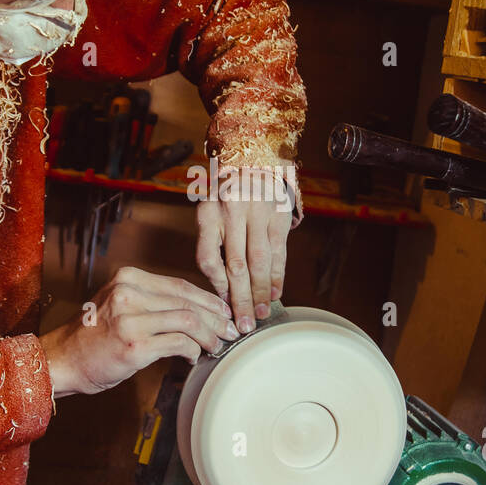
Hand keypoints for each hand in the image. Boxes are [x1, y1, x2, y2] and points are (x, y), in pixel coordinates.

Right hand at [41, 267, 237, 396]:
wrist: (62, 360)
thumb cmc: (94, 337)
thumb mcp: (119, 304)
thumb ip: (152, 301)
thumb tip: (197, 310)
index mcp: (128, 278)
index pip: (181, 285)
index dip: (208, 299)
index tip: (224, 311)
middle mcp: (129, 292)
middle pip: (188, 301)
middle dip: (215, 318)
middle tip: (230, 331)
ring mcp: (130, 318)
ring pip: (188, 320)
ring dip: (208, 335)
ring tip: (216, 345)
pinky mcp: (134, 344)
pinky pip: (178, 343)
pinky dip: (192, 350)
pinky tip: (193, 357)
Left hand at [195, 171, 294, 333]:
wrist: (253, 159)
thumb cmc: (226, 195)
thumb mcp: (209, 211)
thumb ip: (212, 244)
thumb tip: (222, 290)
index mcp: (207, 212)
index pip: (208, 258)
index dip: (217, 286)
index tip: (223, 306)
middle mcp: (231, 211)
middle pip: (235, 266)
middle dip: (241, 300)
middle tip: (245, 325)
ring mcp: (257, 212)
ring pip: (259, 262)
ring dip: (261, 292)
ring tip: (262, 313)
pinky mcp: (278, 214)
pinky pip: (278, 252)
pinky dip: (277, 275)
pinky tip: (275, 292)